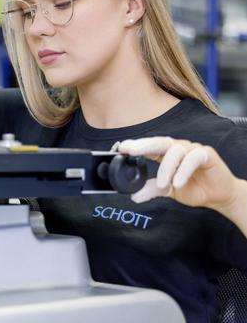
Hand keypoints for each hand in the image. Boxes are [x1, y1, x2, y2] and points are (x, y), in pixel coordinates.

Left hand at [118, 137, 239, 211]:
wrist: (218, 196)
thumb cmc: (193, 188)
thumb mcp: (167, 190)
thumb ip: (151, 190)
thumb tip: (133, 196)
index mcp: (165, 154)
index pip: (148, 147)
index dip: (135, 146)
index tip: (121, 148)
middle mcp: (177, 148)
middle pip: (158, 142)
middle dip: (143, 145)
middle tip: (130, 151)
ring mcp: (192, 149)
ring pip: (175, 151)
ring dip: (166, 168)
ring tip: (162, 184)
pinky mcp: (206, 154)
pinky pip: (193, 157)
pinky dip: (183, 170)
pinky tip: (177, 183)